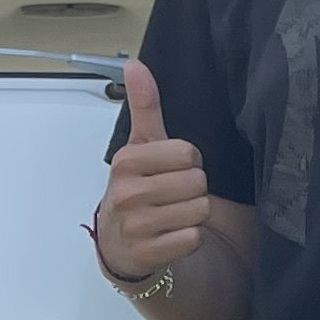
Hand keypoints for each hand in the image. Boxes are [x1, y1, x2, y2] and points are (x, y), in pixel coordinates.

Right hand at [97, 57, 211, 277]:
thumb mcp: (140, 147)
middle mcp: (126, 193)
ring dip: (193, 215)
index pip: (188, 153)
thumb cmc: (136, 191)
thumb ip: (144, 106)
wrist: (121, 246)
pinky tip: (172, 236)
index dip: (188, 162)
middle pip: (197, 182)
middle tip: (173, 196)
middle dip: (193, 190)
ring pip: (198, 211)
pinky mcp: (148, 254)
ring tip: (172, 215)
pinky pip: (192, 239)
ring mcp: (135, 226)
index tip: (171, 170)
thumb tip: (135, 65)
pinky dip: (189, 239)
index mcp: (126, 162)